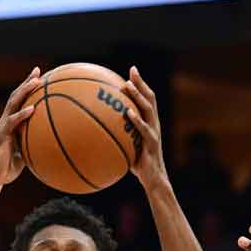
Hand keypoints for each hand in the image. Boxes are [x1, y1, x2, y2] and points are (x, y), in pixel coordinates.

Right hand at [0, 68, 38, 186]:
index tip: (41, 76)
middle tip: (38, 71)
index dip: (29, 88)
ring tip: (36, 82)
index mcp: (12, 123)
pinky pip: (12, 123)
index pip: (20, 101)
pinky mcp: (1, 136)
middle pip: (16, 96)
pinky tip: (32, 109)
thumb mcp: (26, 154)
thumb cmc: (7, 167)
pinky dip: (22, 115)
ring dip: (25, 91)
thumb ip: (35, 145)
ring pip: (13, 104)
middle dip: (27, 83)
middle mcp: (6, 121)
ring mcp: (3, 127)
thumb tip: (54, 143)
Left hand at [122, 67, 166, 187]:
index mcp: (150, 123)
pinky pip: (144, 130)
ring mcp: (154, 133)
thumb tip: (96, 130)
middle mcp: (154, 125)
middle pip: (150, 99)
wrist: (154, 180)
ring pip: (148, 110)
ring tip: (127, 85)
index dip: (141, 84)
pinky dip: (136, 119)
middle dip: (141, 83)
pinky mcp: (152, 144)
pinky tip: (127, 112)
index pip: (147, 99)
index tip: (132, 71)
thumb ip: (119, 136)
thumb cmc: (139, 165)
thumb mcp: (128, 147)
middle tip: (132, 70)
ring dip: (138, 96)